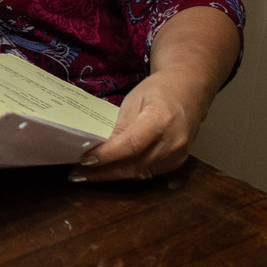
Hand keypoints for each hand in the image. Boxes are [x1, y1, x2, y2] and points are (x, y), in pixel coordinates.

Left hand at [70, 71, 207, 181]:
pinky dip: (128, 172)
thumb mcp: (134, 100)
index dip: (107, 155)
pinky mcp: (178, 163)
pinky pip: (149, 173)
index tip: (84, 159)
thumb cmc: (159, 91)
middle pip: (134, 164)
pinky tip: (110, 170)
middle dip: (103, 172)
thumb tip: (97, 147)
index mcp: (161, 119)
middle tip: (76, 174)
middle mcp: (173, 141)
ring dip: (113, 175)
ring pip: (140, 173)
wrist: (190, 91)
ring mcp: (178, 155)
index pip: (131, 144)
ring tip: (88, 174)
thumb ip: (119, 126)